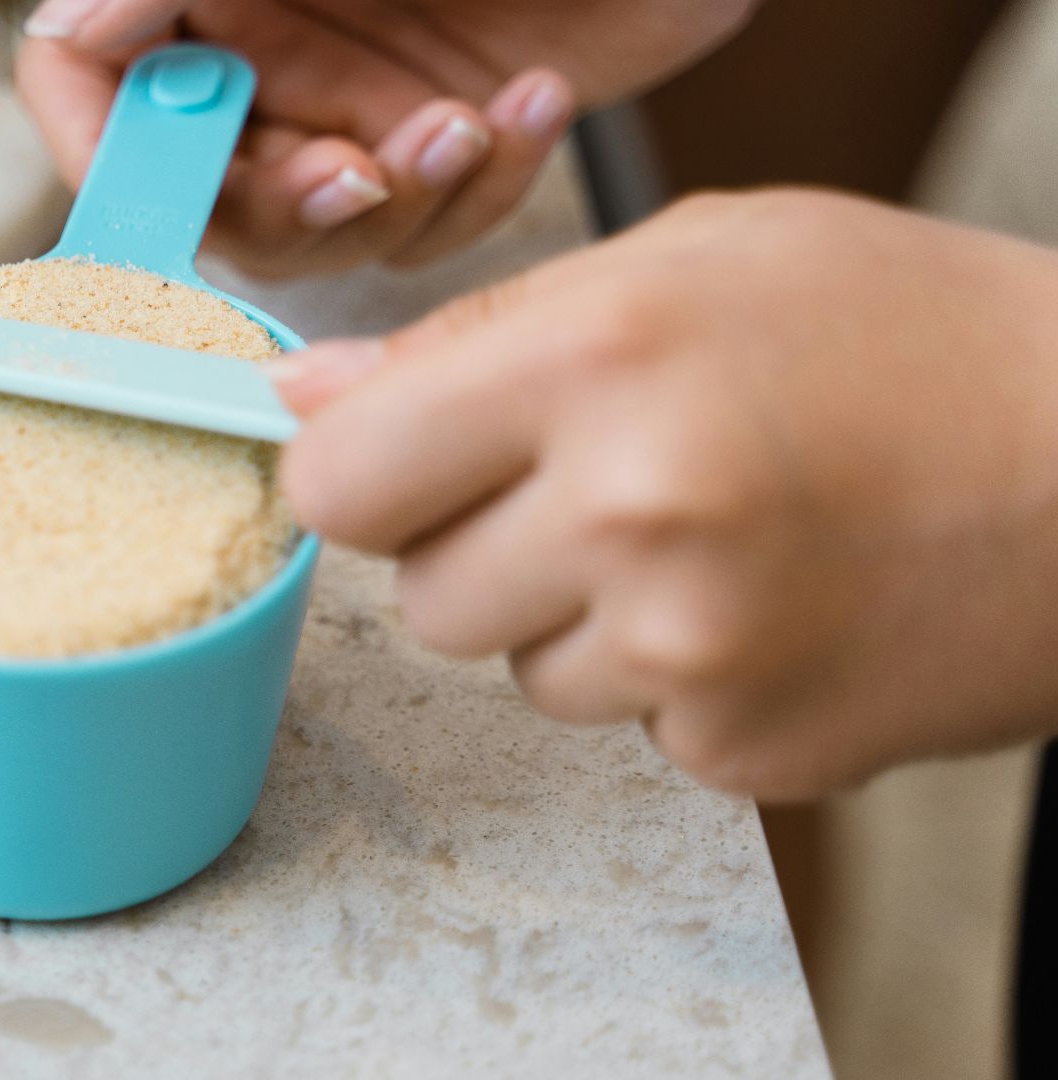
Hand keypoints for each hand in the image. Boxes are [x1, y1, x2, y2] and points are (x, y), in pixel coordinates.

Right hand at [16, 0, 754, 276]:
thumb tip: (72, 23)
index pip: (86, 86)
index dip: (103, 149)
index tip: (163, 182)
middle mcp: (268, 48)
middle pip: (208, 192)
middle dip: (288, 201)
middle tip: (359, 172)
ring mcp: (359, 98)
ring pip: (325, 230)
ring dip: (402, 200)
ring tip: (470, 124)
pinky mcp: (453, 136)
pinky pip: (438, 222)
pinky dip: (490, 184)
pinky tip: (535, 103)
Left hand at [272, 190, 1057, 799]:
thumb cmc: (908, 330)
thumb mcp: (690, 256)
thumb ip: (476, 333)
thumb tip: (309, 395)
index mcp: (595, 361)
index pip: (338, 480)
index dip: (358, 474)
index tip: (396, 463)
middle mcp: (631, 513)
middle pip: (419, 594)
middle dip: (480, 545)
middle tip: (604, 485)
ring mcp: (691, 650)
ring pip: (520, 670)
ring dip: (581, 616)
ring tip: (716, 538)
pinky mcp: (746, 748)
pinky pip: (630, 726)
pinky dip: (675, 679)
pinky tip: (773, 603)